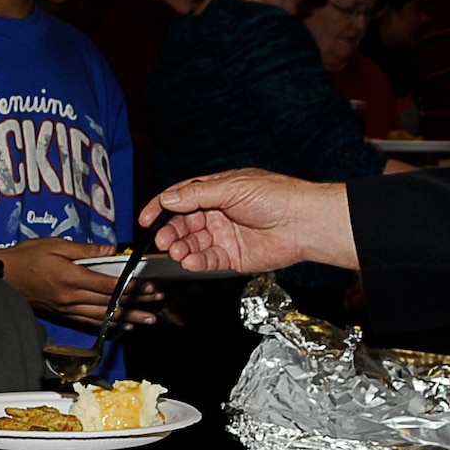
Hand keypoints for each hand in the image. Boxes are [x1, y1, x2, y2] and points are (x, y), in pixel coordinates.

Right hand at [0, 238, 160, 326]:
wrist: (2, 277)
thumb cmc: (25, 258)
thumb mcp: (55, 244)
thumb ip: (86, 250)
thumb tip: (111, 251)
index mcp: (71, 277)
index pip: (109, 285)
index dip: (132, 287)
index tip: (149, 286)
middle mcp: (71, 297)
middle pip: (110, 302)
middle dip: (136, 302)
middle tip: (157, 301)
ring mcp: (67, 308)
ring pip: (103, 316)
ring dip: (128, 317)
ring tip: (147, 318)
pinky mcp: (63, 314)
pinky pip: (90, 321)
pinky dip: (108, 324)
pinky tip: (123, 325)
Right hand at [141, 170, 357, 273]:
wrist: (304, 223)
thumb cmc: (276, 197)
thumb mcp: (232, 187)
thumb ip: (197, 194)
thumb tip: (168, 198)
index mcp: (216, 191)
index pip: (180, 198)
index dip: (160, 208)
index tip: (145, 219)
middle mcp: (218, 213)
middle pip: (183, 223)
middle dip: (170, 232)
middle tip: (164, 240)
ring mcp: (224, 235)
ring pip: (192, 244)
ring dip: (181, 248)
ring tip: (178, 252)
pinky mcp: (232, 257)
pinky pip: (207, 261)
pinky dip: (196, 262)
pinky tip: (191, 261)